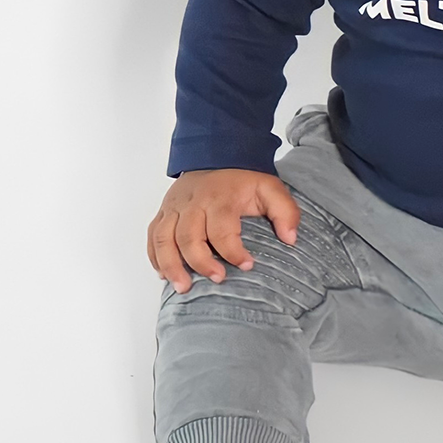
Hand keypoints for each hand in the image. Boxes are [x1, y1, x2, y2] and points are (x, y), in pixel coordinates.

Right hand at [147, 168, 300, 292]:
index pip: (222, 229)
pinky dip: (155, 257)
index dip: (233, 251)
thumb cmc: (242, 180)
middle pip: (189, 237)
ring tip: (183, 287)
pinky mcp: (163, 212)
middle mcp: (193, 202)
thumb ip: (285, 211)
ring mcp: (174, 207)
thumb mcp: (271, 188)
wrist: (216, 155)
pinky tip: (164, 274)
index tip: (247, 265)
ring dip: (172, 265)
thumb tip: (290, 239)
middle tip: (217, 279)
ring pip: (164, 239)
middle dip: (201, 262)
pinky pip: (153, 236)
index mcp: (220, 197)